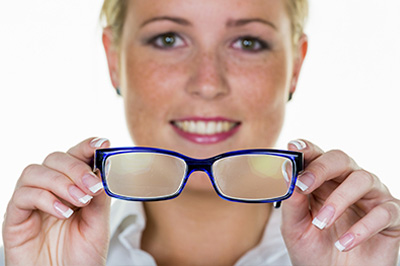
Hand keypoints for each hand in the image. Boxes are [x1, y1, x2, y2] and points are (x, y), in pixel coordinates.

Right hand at [2, 137, 110, 265]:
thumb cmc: (82, 256)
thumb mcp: (98, 223)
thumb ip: (99, 197)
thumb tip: (103, 170)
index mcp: (72, 187)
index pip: (76, 157)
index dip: (87, 146)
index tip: (103, 144)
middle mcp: (50, 190)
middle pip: (55, 159)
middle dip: (75, 168)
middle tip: (91, 186)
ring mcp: (31, 203)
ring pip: (35, 172)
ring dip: (60, 182)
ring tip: (79, 201)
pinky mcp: (15, 218)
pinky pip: (23, 196)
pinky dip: (46, 199)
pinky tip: (64, 213)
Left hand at [282, 139, 399, 265]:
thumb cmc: (313, 251)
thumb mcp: (295, 228)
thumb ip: (292, 202)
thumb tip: (287, 174)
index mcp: (322, 181)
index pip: (316, 155)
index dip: (306, 148)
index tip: (293, 149)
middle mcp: (347, 183)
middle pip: (340, 158)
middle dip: (320, 168)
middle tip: (303, 186)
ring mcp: (371, 197)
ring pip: (362, 179)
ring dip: (338, 200)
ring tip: (321, 224)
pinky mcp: (391, 217)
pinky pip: (384, 211)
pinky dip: (363, 227)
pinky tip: (343, 243)